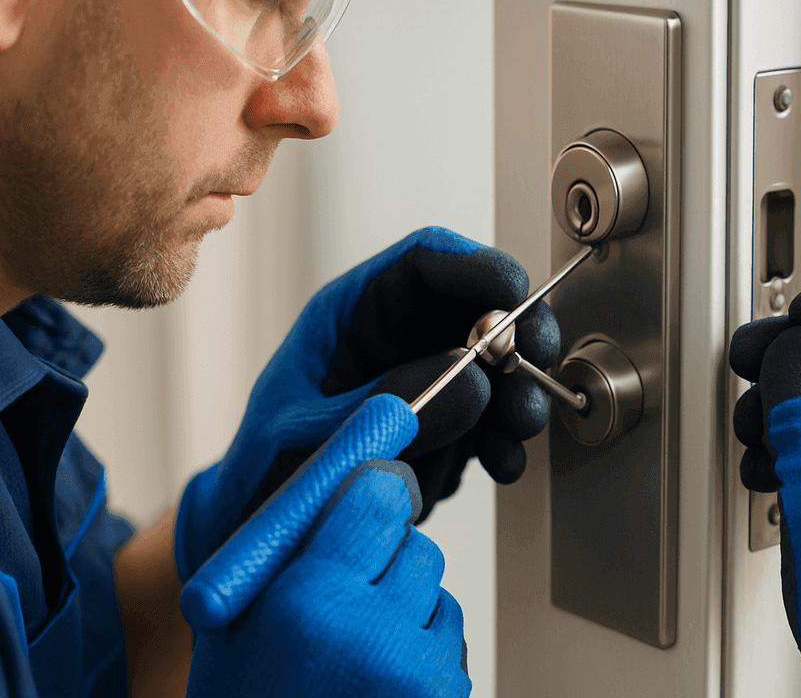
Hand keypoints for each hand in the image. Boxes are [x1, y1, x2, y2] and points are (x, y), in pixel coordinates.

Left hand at [175, 226, 558, 580]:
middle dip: (515, 333)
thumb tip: (473, 381)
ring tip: (519, 429)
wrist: (264, 538)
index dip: (476, 266)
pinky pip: (487, 418)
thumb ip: (390, 406)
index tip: (515, 293)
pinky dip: (503, 439)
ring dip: (517, 392)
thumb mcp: (314, 437)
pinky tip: (500, 463)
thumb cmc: (264, 475)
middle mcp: (394, 340)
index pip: (423, 263)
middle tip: (536, 363)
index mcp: (350, 316)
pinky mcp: (440, 425)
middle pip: (473, 308)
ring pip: (492, 365)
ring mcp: (421, 382)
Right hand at [183, 395, 470, 697]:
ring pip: (441, 596)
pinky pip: (450, 646)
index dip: (374, 494)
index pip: (380, 497)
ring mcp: (418, 675)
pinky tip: (380, 686)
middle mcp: (373, 634)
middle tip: (351, 597)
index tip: (369, 498)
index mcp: (310, 601)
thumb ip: (285, 552)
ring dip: (410, 611)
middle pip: (418, 547)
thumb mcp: (234, 628)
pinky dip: (424, 654)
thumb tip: (344, 478)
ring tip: (360, 655)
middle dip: (389, 562)